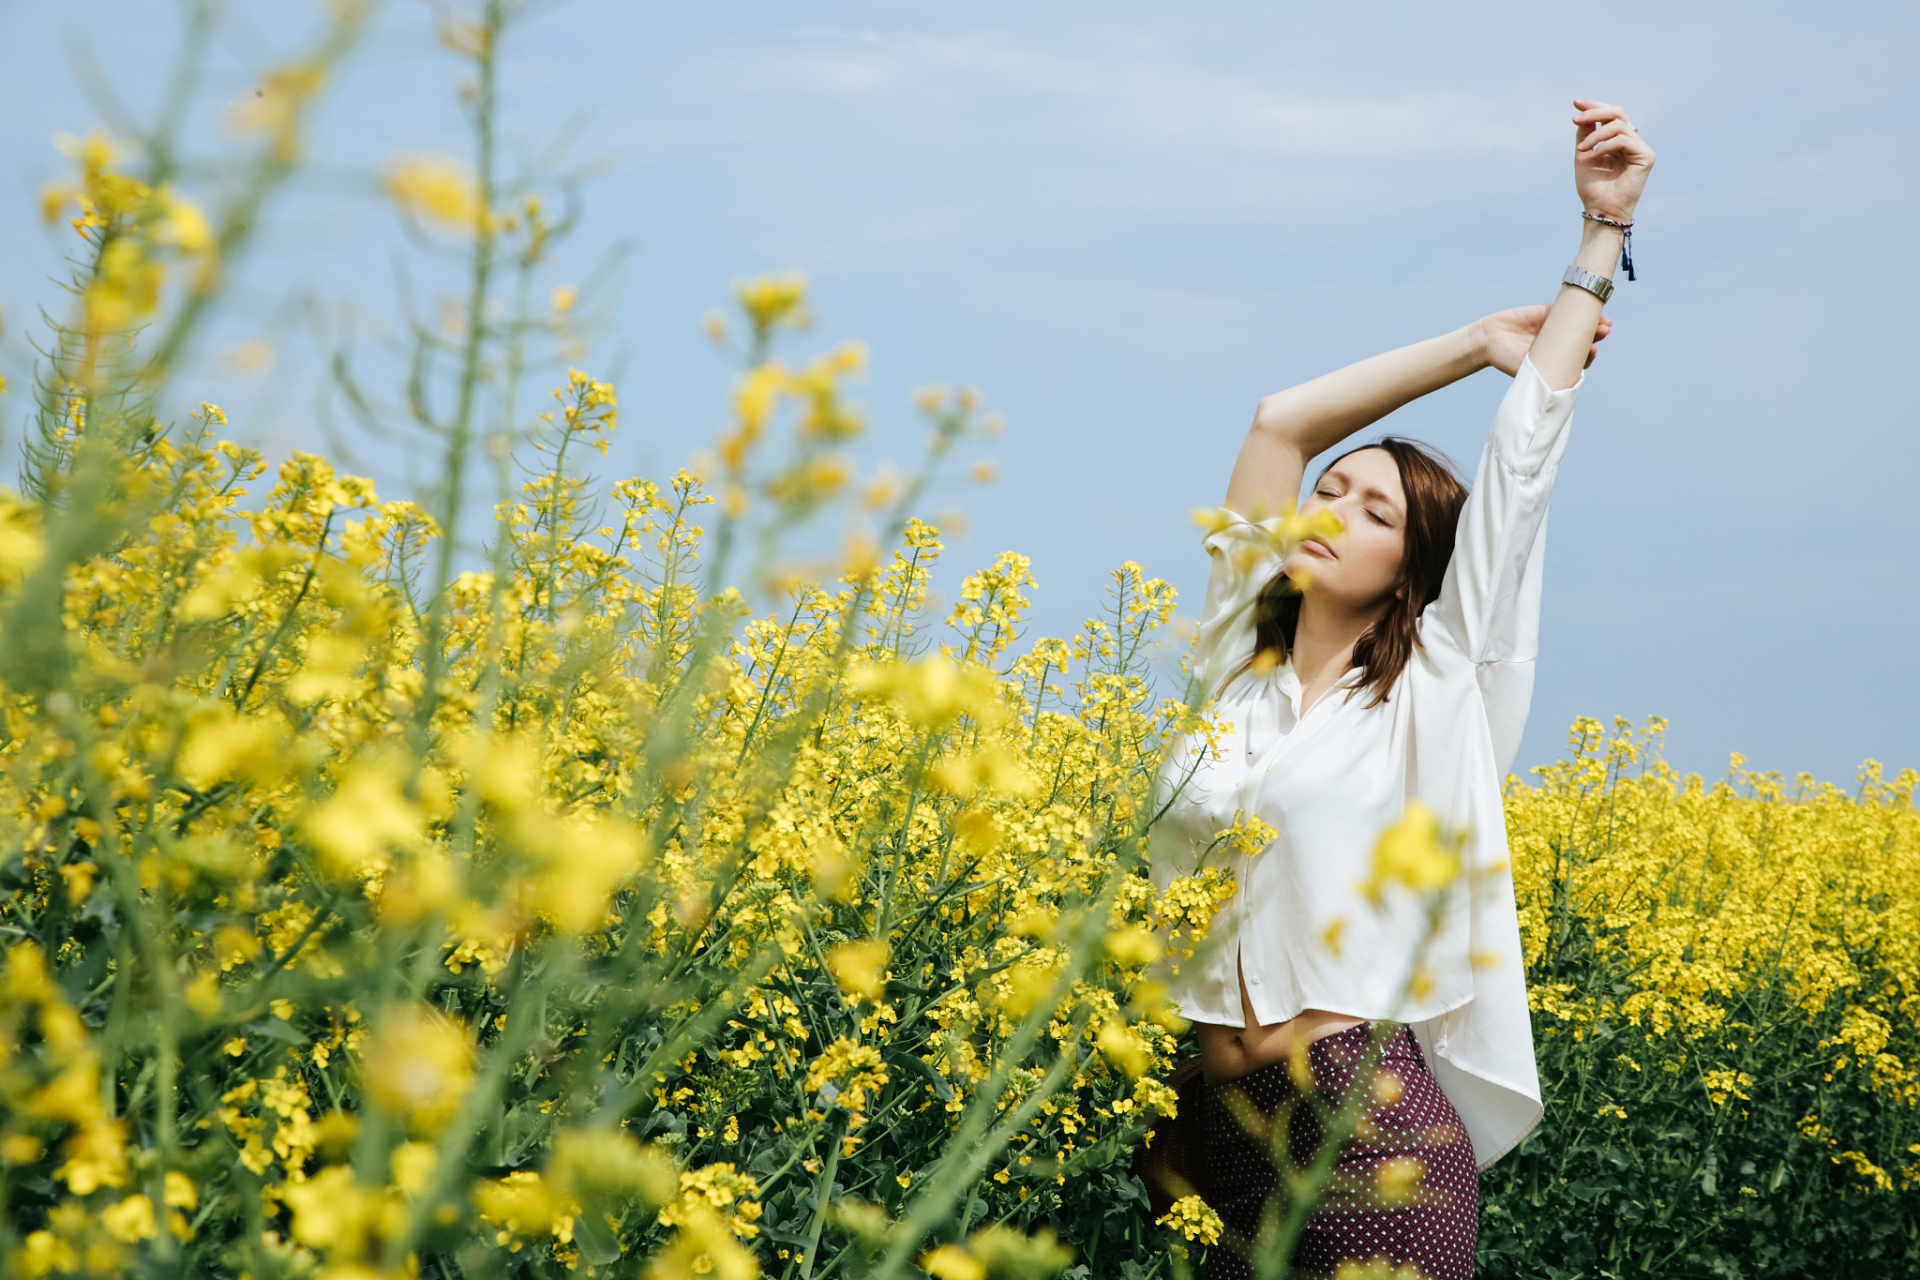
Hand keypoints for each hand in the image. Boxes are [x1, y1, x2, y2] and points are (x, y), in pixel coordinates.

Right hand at [1474, 304, 1611, 376]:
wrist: (1487, 340)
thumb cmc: (1505, 360)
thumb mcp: (1525, 370)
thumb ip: (1543, 372)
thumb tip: (1564, 378)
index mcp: (1554, 361)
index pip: (1578, 360)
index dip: (1588, 356)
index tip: (1592, 353)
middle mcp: (1557, 345)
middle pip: (1582, 341)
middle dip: (1595, 337)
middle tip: (1603, 332)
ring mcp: (1554, 328)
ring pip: (1578, 324)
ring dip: (1593, 323)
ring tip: (1603, 322)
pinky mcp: (1547, 313)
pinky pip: (1567, 308)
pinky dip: (1579, 307)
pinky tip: (1590, 305)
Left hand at [1572, 99, 1654, 221]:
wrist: (1600, 209)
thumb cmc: (1592, 187)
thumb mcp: (1583, 155)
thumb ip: (1585, 134)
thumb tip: (1583, 113)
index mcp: (1618, 140)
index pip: (1611, 115)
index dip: (1595, 106)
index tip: (1576, 103)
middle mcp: (1632, 141)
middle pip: (1618, 112)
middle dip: (1595, 111)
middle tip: (1576, 118)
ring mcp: (1640, 148)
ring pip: (1619, 125)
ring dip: (1596, 134)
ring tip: (1582, 149)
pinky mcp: (1646, 156)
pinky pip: (1624, 140)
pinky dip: (1606, 145)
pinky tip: (1595, 155)